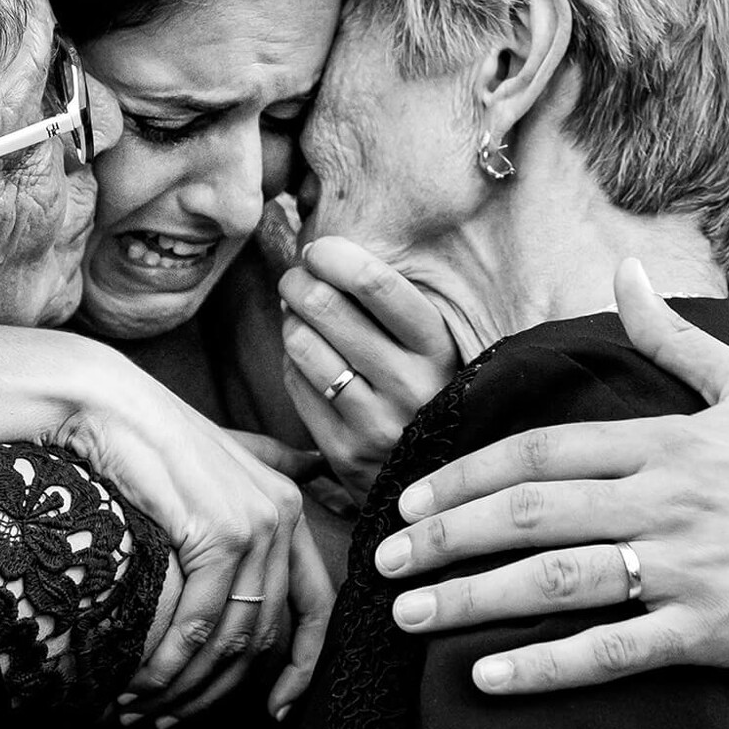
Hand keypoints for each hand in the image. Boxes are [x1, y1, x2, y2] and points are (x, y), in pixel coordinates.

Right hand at [62, 362, 308, 719]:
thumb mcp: (226, 451)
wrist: (108, 407)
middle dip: (220, 687)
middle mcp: (282, 517)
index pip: (317, 605)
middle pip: (263, 632)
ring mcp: (255, 525)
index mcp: (288, 506)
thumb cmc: (155, 433)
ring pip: (231, 635)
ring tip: (148, 707)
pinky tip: (142, 681)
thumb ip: (273, 460)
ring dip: (188, 684)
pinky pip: (201, 620)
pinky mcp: (218, 533)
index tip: (278, 709)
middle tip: (176, 717)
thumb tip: (316, 465)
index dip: (302, 665)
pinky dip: (171, 660)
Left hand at [278, 237, 458, 496]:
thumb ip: (393, 304)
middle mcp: (410, 386)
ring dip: (290, 321)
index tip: (318, 250)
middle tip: (295, 280)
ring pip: (302, 344)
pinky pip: (295, 383)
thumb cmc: (426, 391)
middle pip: (326, 307)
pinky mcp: (343, 452)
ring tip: (299, 318)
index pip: (377, 284)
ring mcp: (375, 423)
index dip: (335, 256)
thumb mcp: (432, 347)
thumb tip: (323, 253)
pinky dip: (292, 361)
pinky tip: (307, 359)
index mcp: (438, 349)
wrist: (435, 477)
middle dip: (298, 282)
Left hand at [380, 258, 728, 694]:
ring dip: (470, 598)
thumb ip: (671, 337)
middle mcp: (663, 503)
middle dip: (444, 535)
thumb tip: (624, 269)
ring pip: (554, 583)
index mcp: (663, 444)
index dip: (466, 474)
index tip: (412, 494)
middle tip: (385, 555)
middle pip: (527, 515)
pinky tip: (485, 675)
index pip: (540, 454)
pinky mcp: (707, 631)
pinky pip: (611, 652)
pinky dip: (544, 666)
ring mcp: (683, 570)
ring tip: (408, 613)